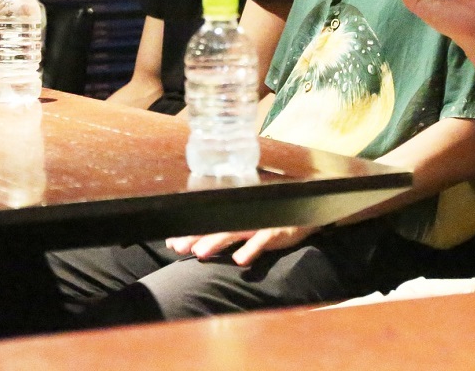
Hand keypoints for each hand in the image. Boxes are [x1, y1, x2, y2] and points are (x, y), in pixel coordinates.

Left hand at [165, 225, 318, 265]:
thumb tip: (191, 245)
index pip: (207, 223)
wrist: (304, 213)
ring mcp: (258, 223)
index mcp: (234, 216)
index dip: (188, 232)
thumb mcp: (245, 228)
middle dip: (195, 237)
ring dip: (216, 241)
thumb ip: (221, 235)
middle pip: (214, 227)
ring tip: (200, 253)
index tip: (170, 243)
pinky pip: (261, 241)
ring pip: (234, 232)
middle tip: (177, 248)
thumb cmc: (269, 222)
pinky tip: (239, 260)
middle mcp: (243, 217)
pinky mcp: (274, 232)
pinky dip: (250, 249)